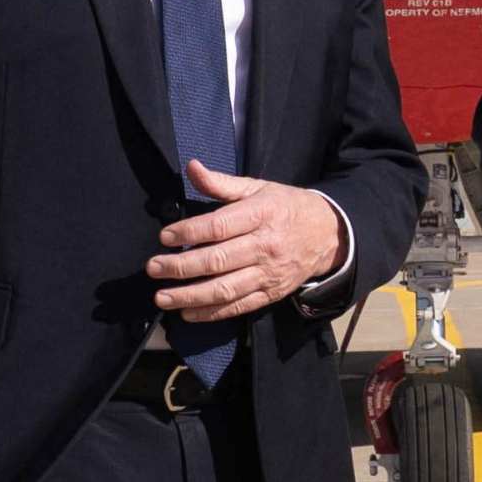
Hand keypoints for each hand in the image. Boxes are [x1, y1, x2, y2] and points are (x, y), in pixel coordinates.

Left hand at [150, 161, 345, 322]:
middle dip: (180, 266)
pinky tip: (187, 312)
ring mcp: (268, 273)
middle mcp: (265, 246)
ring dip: (190, 295)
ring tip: (162, 297)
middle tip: (153, 268)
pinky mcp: (271, 294)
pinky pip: (238, 307)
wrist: (328, 235)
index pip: (219, 226)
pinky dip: (211, 313)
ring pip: (225, 289)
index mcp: (261, 215)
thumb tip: (192, 167)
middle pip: (218, 260)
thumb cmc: (285, 207)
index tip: (164, 236)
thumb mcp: (258, 188)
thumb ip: (221, 183)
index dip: (188, 232)